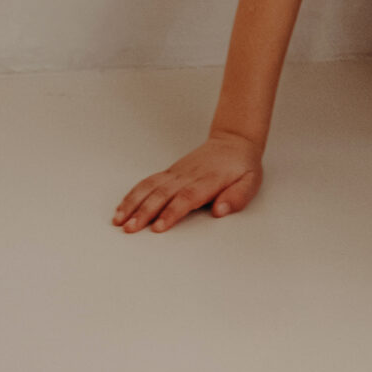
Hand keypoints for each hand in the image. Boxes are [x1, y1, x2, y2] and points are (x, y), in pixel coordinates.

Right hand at [113, 134, 263, 233]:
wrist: (233, 142)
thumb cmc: (242, 166)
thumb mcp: (251, 181)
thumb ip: (237, 197)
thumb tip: (220, 211)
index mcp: (208, 181)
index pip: (187, 197)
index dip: (172, 212)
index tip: (159, 227)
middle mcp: (188, 176)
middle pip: (163, 194)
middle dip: (145, 212)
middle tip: (131, 229)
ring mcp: (176, 173)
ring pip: (150, 187)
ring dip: (133, 204)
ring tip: (120, 221)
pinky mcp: (169, 173)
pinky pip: (148, 182)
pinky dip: (133, 195)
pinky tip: (122, 209)